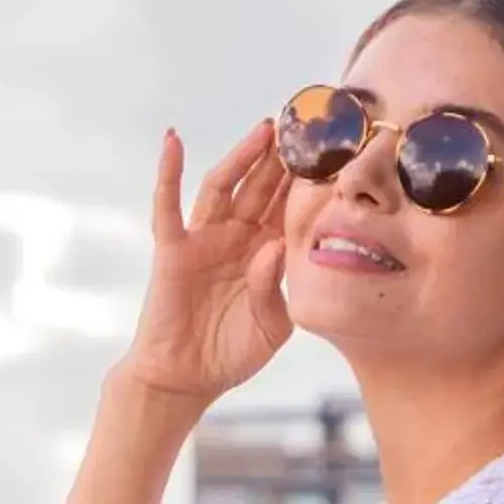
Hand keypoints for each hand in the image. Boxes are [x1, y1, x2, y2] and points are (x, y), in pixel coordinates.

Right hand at [117, 120, 293, 403]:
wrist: (188, 379)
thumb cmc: (232, 353)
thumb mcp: (272, 324)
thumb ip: (276, 287)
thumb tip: (276, 246)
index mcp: (265, 251)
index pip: (288, 206)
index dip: (307, 180)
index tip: (335, 150)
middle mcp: (236, 237)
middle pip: (261, 187)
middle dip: (282, 157)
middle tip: (307, 124)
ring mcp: (204, 239)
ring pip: (224, 186)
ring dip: (243, 156)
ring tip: (265, 129)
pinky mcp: (174, 249)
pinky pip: (169, 206)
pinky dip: (168, 172)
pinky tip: (173, 141)